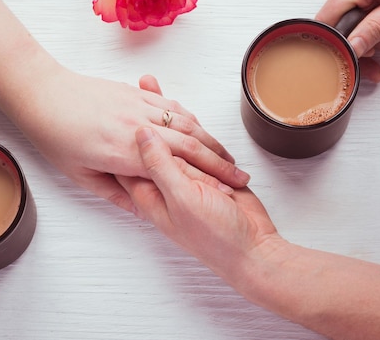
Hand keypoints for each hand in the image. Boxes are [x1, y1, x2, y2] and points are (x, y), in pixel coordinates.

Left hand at [12, 68, 249, 211]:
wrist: (41, 93)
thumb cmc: (55, 136)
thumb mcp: (80, 176)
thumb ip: (114, 194)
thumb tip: (137, 210)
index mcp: (123, 153)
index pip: (177, 168)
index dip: (206, 180)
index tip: (226, 191)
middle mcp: (136, 128)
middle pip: (190, 144)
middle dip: (219, 161)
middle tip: (238, 176)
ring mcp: (137, 107)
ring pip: (186, 122)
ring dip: (210, 139)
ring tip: (226, 155)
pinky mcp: (135, 94)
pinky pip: (171, 105)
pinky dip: (190, 117)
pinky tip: (200, 127)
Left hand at [116, 127, 279, 285]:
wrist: (253, 246)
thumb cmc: (215, 234)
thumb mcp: (182, 198)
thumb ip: (159, 165)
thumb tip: (141, 133)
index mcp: (146, 193)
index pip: (126, 159)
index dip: (135, 144)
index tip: (157, 149)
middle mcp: (162, 185)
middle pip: (160, 148)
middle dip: (182, 156)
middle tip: (198, 184)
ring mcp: (185, 179)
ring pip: (185, 148)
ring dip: (202, 157)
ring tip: (214, 186)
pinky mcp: (206, 172)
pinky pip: (205, 152)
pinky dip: (215, 157)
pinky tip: (224, 172)